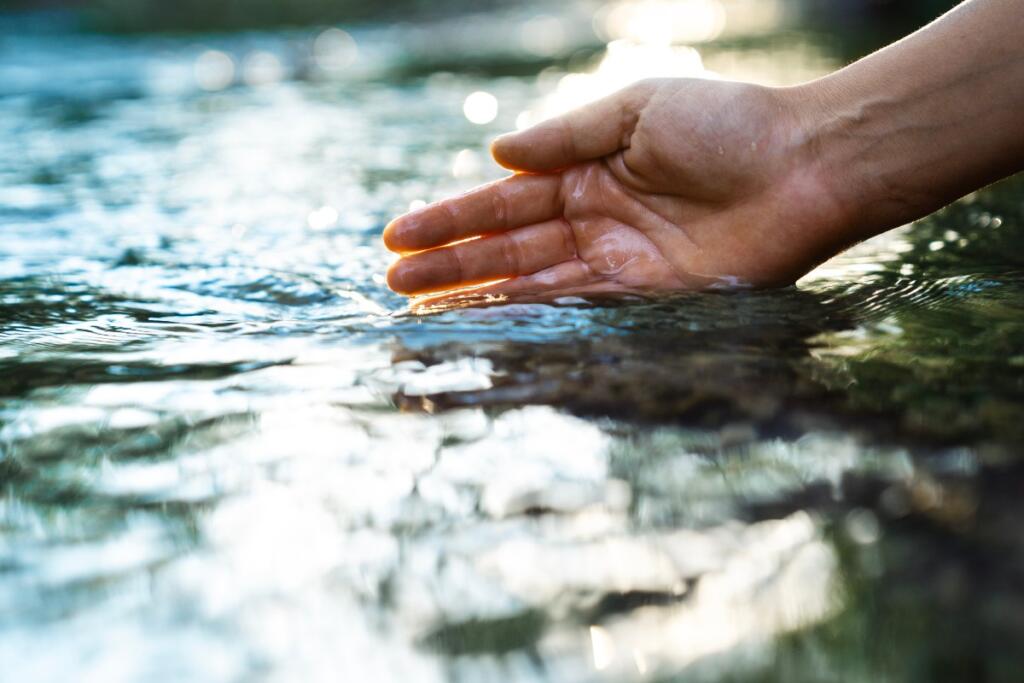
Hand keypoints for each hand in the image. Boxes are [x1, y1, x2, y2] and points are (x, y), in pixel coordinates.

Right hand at [383, 78, 852, 303]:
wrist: (806, 165)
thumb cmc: (727, 124)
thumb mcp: (636, 110)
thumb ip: (565, 136)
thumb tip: (496, 154)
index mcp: (587, 172)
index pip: (503, 202)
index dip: (450, 219)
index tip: (397, 235)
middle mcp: (595, 220)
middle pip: (508, 248)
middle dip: (451, 265)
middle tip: (395, 283)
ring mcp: (619, 262)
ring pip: (533, 283)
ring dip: (479, 296)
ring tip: (421, 308)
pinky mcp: (650, 297)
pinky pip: (580, 306)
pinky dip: (534, 315)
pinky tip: (491, 321)